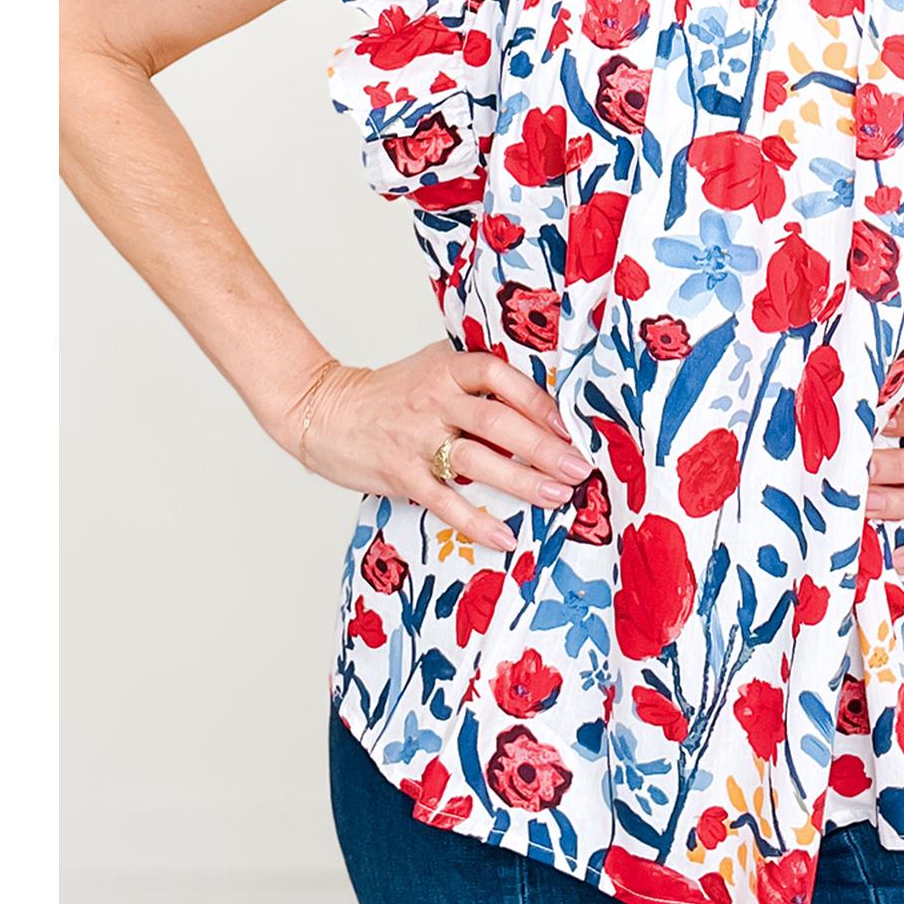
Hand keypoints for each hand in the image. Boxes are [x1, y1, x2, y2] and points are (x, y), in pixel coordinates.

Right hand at [279, 343, 594, 551]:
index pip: (501, 376)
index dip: (538, 400)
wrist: (325, 411)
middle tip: (579, 467)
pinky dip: (476, 521)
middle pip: (498, 421)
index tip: (570, 424)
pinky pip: (444, 500)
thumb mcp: (433, 368)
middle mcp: (434, 399)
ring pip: (477, 460)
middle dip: (544, 447)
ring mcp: (416, 438)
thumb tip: (541, 398)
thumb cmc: (391, 393)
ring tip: (557, 497)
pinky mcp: (400, 474)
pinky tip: (505, 536)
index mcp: (447, 367)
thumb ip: (476, 379)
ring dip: (521, 481)